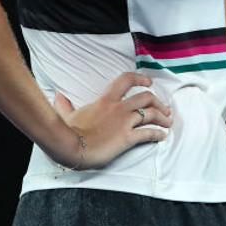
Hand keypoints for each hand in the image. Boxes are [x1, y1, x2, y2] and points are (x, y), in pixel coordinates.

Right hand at [50, 72, 172, 168]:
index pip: (126, 80)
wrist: (71, 146)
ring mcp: (124, 122)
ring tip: (168, 122)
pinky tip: (162, 136)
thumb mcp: (68, 115)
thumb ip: (65, 105)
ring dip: (162, 117)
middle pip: (146, 97)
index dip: (140, 79)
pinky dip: (158, 134)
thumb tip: (57, 96)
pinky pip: (148, 133)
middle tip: (165, 108)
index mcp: (106, 100)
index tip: (148, 82)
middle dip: (158, 102)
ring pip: (151, 113)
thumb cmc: (69, 131)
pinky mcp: (127, 138)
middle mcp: (119, 108)